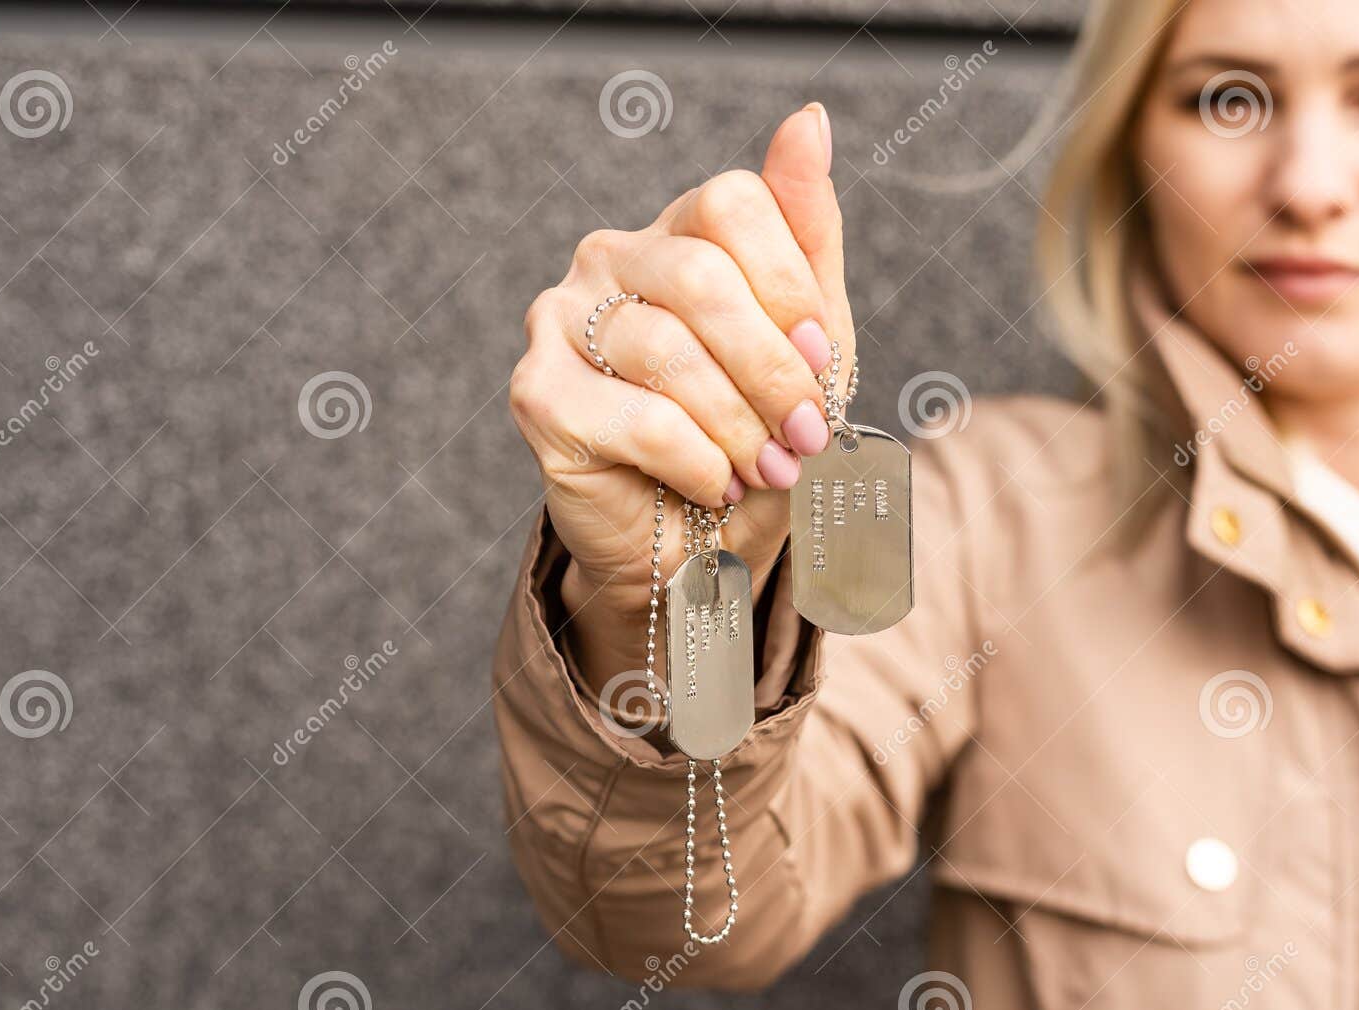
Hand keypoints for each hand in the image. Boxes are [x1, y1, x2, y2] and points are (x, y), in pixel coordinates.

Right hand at [508, 103, 851, 627]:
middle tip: (804, 437)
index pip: (735, 201)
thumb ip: (807, 233)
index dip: (791, 290)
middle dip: (773, 372)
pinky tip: (713, 484)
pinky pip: (640, 420)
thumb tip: (809, 118)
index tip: (821, 362)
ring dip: (740, 428)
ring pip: (670, 354)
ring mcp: (560, 320)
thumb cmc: (753, 431)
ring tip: (763, 470)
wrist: (698, 541)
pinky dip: (699, 463)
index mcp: (677, 231)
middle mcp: (609, 257)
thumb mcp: (808, 337)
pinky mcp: (537, 394)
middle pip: (703, 278)